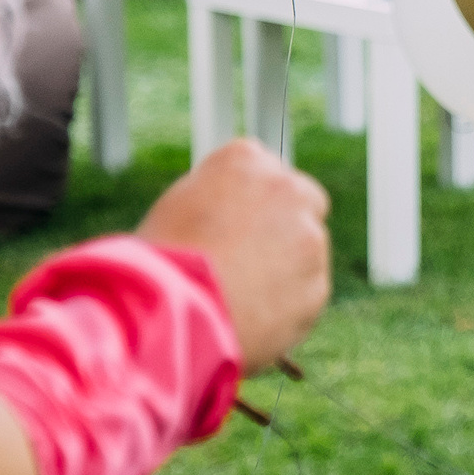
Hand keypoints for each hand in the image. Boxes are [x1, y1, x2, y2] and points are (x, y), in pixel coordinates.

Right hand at [136, 139, 330, 371]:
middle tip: (248, 256)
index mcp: (246, 160)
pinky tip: (247, 314)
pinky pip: (305, 291)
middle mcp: (287, 188)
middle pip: (301, 200)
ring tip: (236, 293)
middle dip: (283, 224)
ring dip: (285, 265)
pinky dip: (286, 303)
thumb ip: (219, 197)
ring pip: (307, 248)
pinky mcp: (317, 284)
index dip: (250, 201)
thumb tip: (234, 210)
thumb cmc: (156, 261)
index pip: (265, 169)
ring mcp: (309, 237)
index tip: (236, 224)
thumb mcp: (177, 207)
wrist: (168, 313)